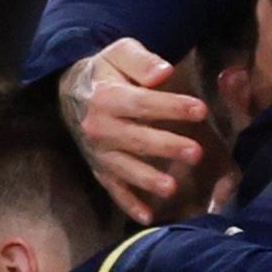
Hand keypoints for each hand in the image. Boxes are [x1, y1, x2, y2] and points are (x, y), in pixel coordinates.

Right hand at [59, 40, 207, 224]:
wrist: (71, 92)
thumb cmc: (106, 72)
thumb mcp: (120, 54)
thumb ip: (141, 61)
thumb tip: (162, 72)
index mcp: (106, 97)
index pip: (142, 104)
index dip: (171, 107)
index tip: (200, 110)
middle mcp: (99, 128)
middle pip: (136, 139)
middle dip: (166, 146)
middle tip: (196, 153)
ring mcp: (98, 152)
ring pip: (124, 168)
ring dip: (147, 179)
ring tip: (171, 188)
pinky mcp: (99, 169)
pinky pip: (113, 189)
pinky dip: (128, 204)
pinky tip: (147, 217)